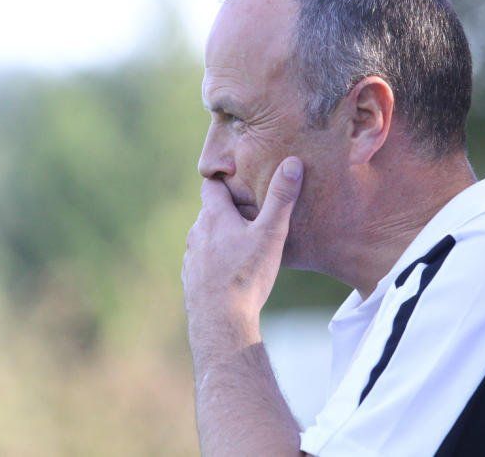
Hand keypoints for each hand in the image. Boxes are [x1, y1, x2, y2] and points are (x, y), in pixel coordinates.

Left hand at [182, 157, 303, 353]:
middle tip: (253, 214)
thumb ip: (281, 198)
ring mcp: (191, 257)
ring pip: (206, 237)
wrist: (220, 322)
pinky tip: (232, 271)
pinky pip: (203, 261)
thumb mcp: (270, 234)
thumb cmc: (246, 275)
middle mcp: (197, 232)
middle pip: (211, 212)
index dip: (226, 180)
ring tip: (245, 244)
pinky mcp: (191, 278)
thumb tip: (292, 163)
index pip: (212, 185)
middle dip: (229, 210)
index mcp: (214, 216)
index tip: (242, 179)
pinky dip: (216, 260)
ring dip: (222, 237)